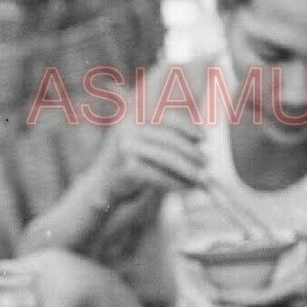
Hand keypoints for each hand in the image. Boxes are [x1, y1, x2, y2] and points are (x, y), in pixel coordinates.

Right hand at [92, 95, 207, 203]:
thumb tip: (200, 137)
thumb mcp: (143, 145)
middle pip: (169, 139)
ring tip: (200, 178)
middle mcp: (127, 130)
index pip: (166, 118)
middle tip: (206, 162)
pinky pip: (158, 175)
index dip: (187, 127)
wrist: (100, 188)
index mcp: (133, 119)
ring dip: (187, 169)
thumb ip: (164, 137)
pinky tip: (184, 187)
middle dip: (191, 152)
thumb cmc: (127, 168)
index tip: (203, 138)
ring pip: (166, 158)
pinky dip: (174, 182)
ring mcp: (125, 148)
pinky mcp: (127, 168)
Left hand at [215, 232, 306, 306]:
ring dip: (239, 301)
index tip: (216, 298)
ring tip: (214, 294)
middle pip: (256, 306)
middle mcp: (293, 302)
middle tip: (207, 294)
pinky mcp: (292, 302)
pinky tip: (233, 294)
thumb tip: (296, 231)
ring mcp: (293, 305)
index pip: (261, 299)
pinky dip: (249, 299)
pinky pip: (266, 304)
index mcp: (297, 288)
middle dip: (232, 301)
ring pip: (260, 306)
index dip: (237, 300)